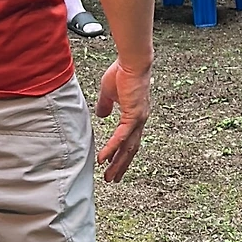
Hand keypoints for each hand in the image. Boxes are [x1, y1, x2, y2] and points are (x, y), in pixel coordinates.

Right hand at [95, 60, 151, 181]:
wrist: (132, 61)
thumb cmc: (122, 72)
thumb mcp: (109, 93)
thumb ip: (105, 106)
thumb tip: (101, 115)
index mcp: (135, 115)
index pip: (130, 140)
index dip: (122, 153)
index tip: (114, 165)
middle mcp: (139, 121)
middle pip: (131, 149)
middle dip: (121, 166)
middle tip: (113, 179)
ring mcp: (138, 119)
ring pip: (127, 148)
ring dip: (118, 164)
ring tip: (110, 177)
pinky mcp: (132, 115)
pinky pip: (121, 137)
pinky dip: (111, 149)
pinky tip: (103, 159)